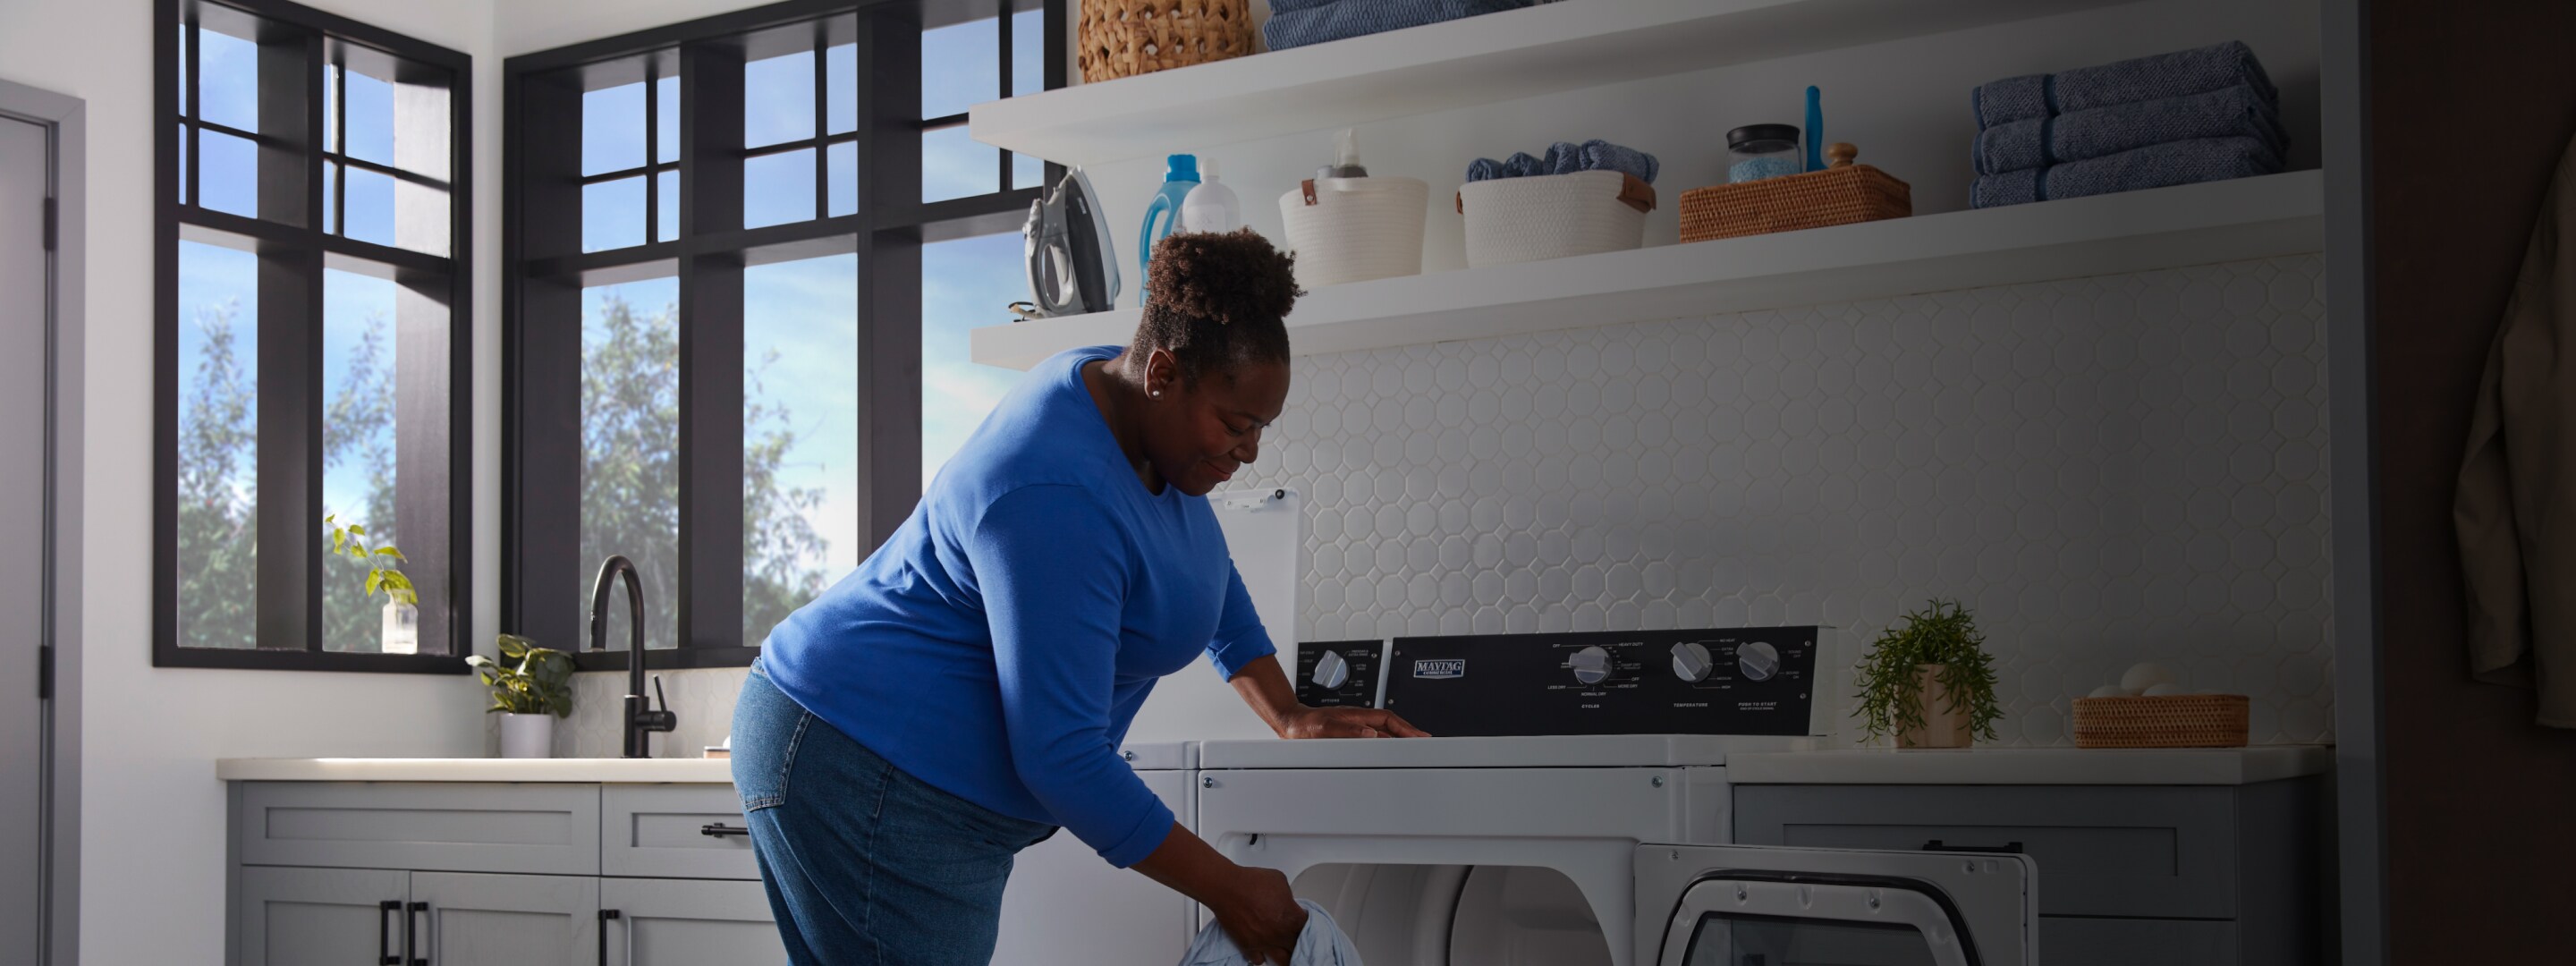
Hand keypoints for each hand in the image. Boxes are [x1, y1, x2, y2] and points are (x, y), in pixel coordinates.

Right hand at [1208, 865, 1305, 963]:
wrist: (1227, 888)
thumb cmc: (1252, 881)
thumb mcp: (1280, 880)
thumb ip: (1288, 896)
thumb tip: (1286, 902)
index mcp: (1292, 918)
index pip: (1309, 929)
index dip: (1306, 926)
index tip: (1302, 923)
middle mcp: (1281, 934)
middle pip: (1298, 948)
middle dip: (1297, 943)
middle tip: (1295, 939)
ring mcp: (1265, 943)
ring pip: (1282, 961)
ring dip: (1285, 957)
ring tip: (1285, 953)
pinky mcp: (1248, 947)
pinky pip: (1259, 960)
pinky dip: (1262, 956)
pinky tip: (1262, 951)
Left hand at [1279, 705, 1430, 738]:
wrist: (1291, 725)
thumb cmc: (1305, 724)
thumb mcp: (1324, 727)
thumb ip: (1346, 730)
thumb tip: (1370, 734)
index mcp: (1357, 716)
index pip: (1389, 720)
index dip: (1407, 728)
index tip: (1420, 736)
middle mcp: (1359, 722)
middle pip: (1392, 727)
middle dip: (1409, 734)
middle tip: (1425, 744)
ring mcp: (1356, 730)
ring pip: (1385, 735)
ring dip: (1400, 742)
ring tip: (1414, 750)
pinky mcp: (1351, 739)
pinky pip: (1375, 743)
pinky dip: (1387, 748)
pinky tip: (1390, 755)